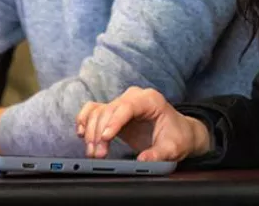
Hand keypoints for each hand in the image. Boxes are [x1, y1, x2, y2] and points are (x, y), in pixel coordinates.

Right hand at [76, 86, 210, 161]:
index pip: (127, 106)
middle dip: (100, 132)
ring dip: (91, 131)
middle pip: (109, 109)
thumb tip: (142, 160)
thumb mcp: (173, 148)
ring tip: (93, 152)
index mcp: (150, 100)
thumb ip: (158, 154)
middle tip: (98, 154)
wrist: (178, 132)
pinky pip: (94, 110)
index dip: (114, 121)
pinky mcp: (114, 112)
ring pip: (98, 111)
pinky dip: (85, 120)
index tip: (106, 138)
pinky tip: (81, 133)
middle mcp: (133, 98)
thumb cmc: (177, 136)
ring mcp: (122, 103)